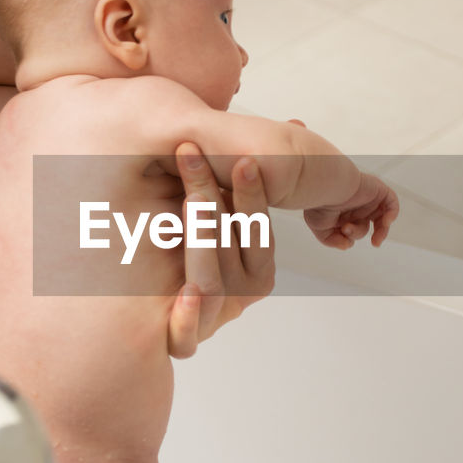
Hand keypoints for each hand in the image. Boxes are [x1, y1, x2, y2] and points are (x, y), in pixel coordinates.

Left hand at [168, 143, 274, 358]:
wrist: (164, 325)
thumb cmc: (201, 263)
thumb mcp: (224, 221)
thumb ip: (249, 184)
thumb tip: (298, 121)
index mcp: (258, 268)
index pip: (258, 227)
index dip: (251, 193)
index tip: (244, 159)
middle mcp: (241, 293)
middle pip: (229, 245)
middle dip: (210, 195)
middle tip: (190, 153)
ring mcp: (215, 317)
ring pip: (209, 282)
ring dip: (201, 239)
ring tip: (190, 202)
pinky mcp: (184, 341)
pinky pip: (188, 338)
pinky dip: (188, 319)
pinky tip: (186, 295)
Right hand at [304, 172, 398, 248]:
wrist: (327, 185)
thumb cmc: (320, 203)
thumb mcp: (320, 229)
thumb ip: (332, 240)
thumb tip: (347, 245)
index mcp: (340, 212)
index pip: (350, 229)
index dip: (348, 237)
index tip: (342, 235)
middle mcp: (353, 205)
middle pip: (363, 226)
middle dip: (356, 232)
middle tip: (346, 229)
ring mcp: (366, 198)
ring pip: (379, 218)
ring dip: (379, 232)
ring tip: (376, 241)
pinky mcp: (377, 191)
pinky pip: (391, 203)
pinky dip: (392, 214)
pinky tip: (386, 223)